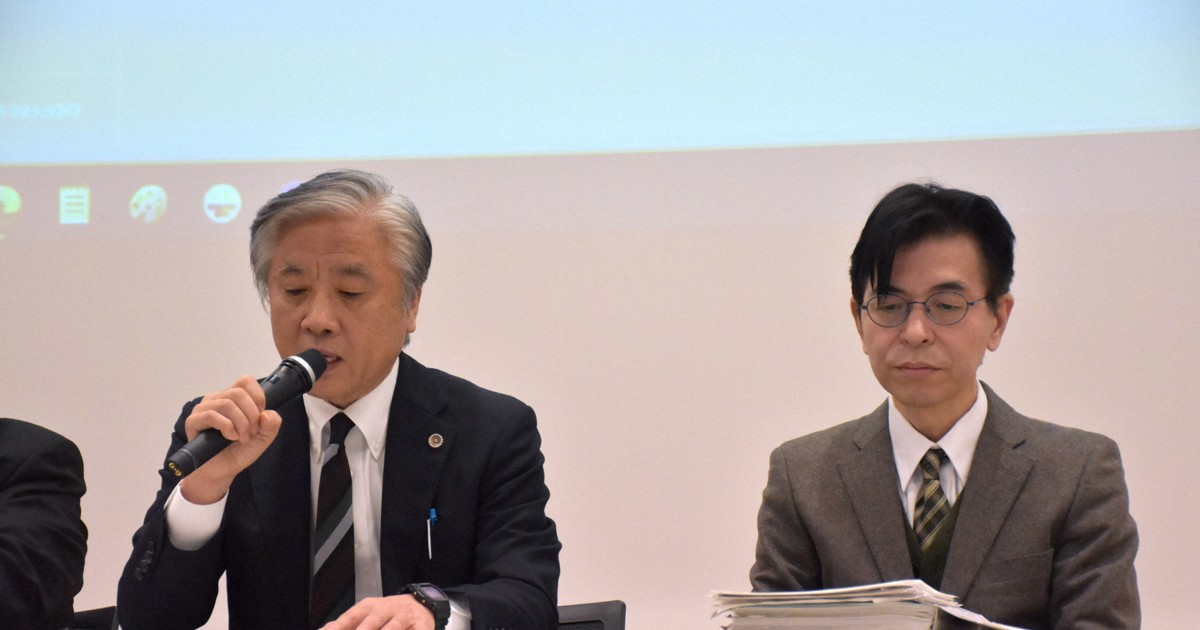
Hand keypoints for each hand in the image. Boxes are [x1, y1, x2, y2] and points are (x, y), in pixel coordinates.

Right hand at [178, 374, 281, 503]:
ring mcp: (203, 409)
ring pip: (226, 404)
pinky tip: (230, 438)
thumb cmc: (240, 451)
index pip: (245, 381)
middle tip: (251, 432)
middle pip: (238, 393)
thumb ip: (271, 424)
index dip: (258, 397)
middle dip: (251, 415)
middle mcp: (217, 399)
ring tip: (242, 438)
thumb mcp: (264, 437)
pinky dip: (227, 427)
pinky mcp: (193, 421)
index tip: (260, 416)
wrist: (223, 470)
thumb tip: (267, 414)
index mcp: (233, 398)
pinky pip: (211, 415)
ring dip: (241, 423)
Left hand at [320, 595, 433, 629]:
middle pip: (372, 621)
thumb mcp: (367, 615)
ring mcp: (404, 617)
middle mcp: (387, 609)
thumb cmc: (388, 614)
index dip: (340, 627)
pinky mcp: (422, 625)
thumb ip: (345, 624)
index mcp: (369, 607)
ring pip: (393, 626)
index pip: (351, 616)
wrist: (421, 604)